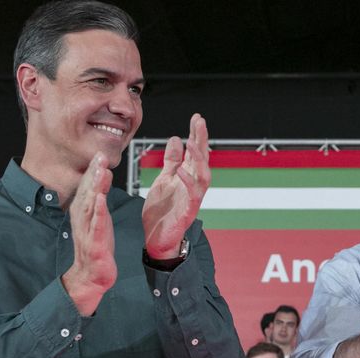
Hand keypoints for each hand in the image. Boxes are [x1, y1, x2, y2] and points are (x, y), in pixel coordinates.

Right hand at [61, 153, 116, 314]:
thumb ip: (100, 196)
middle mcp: (83, 219)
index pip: (88, 187)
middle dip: (93, 173)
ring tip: (100, 172)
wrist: (91, 275)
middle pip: (88, 193)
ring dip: (95, 188)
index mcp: (83, 212)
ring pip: (91, 206)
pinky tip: (100, 200)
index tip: (99, 152)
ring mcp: (87, 231)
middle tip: (99, 155)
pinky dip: (98, 212)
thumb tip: (103, 175)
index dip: (93, 170)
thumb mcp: (99, 218)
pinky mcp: (95, 243)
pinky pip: (96, 226)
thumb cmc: (96, 245)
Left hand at [142, 114, 209, 258]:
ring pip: (203, 176)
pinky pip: (192, 196)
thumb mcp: (163, 180)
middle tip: (200, 122)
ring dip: (199, 159)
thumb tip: (176, 139)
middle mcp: (193, 186)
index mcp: (187, 177)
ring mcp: (192, 199)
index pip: (195, 152)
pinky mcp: (187, 212)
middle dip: (202, 140)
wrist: (156, 239)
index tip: (197, 117)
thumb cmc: (161, 211)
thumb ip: (171, 161)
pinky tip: (181, 170)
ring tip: (192, 142)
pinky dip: (187, 183)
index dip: (197, 135)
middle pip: (202, 160)